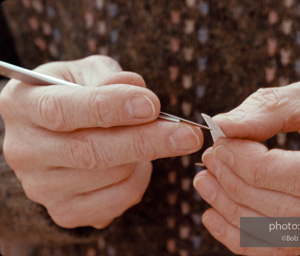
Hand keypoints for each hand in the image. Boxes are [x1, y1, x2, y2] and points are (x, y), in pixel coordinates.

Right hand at [0, 56, 202, 228]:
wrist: (55, 134)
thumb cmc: (74, 96)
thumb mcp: (84, 72)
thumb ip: (108, 75)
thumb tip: (137, 90)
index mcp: (23, 105)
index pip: (65, 110)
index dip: (111, 107)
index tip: (152, 106)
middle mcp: (25, 150)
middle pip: (91, 151)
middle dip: (147, 141)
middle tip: (188, 135)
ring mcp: (42, 187)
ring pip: (110, 177)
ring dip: (142, 158)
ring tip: (145, 139)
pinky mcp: (64, 211)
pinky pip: (116, 202)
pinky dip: (138, 181)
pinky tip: (136, 164)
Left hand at [194, 67, 299, 254]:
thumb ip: (273, 107)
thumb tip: (223, 125)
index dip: (255, 166)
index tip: (222, 145)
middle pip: (294, 212)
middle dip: (240, 187)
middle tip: (210, 161)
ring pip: (286, 236)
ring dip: (235, 214)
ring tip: (205, 183)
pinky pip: (287, 246)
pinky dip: (246, 238)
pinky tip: (216, 217)